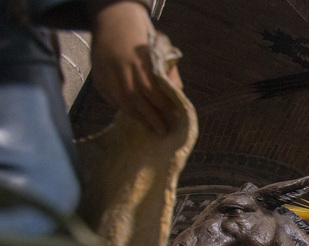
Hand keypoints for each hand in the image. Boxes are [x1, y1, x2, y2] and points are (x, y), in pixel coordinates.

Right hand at [90, 2, 180, 135]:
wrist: (113, 19)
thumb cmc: (142, 38)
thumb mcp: (160, 50)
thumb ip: (169, 73)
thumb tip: (178, 96)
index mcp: (139, 61)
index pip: (152, 90)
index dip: (163, 104)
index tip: (174, 114)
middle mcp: (121, 67)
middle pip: (136, 99)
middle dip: (151, 118)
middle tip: (162, 131)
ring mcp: (106, 72)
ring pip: (121, 101)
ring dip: (136, 117)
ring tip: (149, 126)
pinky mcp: (98, 76)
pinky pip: (110, 98)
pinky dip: (121, 108)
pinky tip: (133, 114)